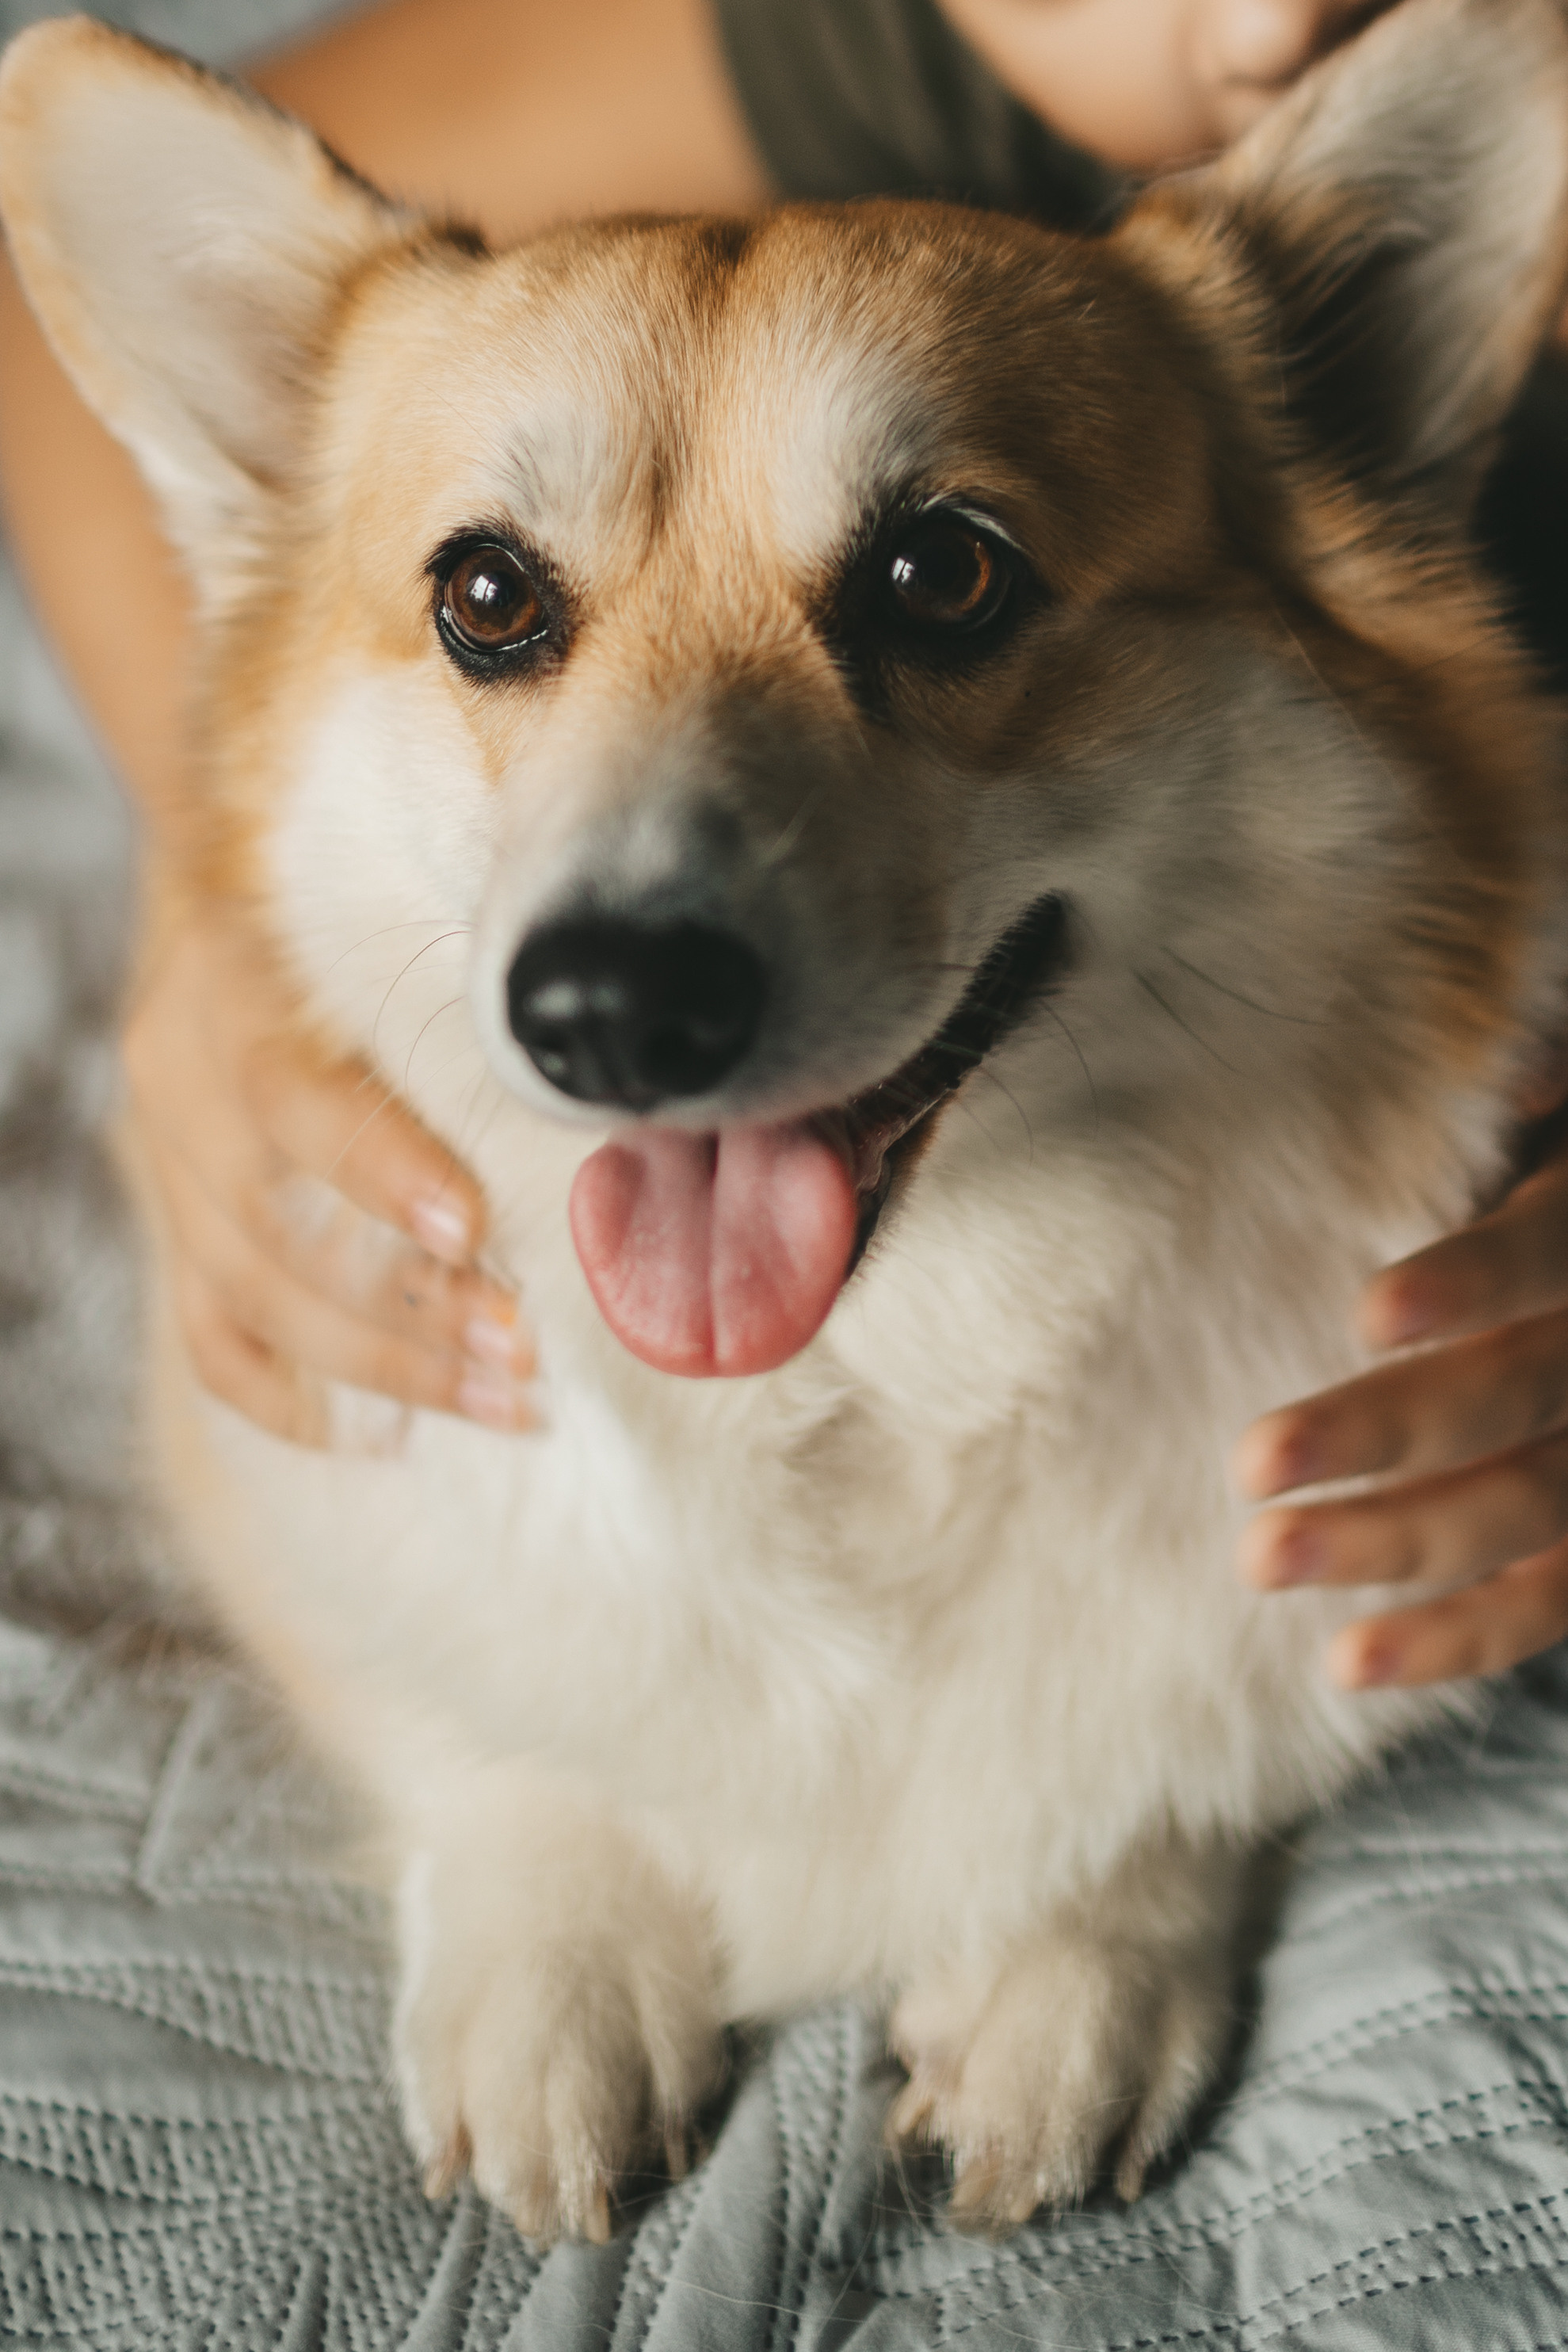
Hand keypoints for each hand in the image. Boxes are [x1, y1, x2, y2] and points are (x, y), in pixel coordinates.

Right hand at [125, 916, 534, 1445]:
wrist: (232, 890)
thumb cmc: (353, 900)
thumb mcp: (401, 904)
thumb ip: (483, 984)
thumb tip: (635, 1060)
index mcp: (230, 988)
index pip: (289, 1097)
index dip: (377, 1172)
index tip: (472, 1231)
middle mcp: (181, 1084)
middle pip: (271, 1228)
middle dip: (405, 1304)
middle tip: (522, 1350)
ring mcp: (167, 1166)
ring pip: (249, 1299)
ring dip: (383, 1365)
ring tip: (504, 1402)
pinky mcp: (176, 1229)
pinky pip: (214, 1340)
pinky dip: (295, 1400)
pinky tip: (388, 1435)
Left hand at [1233, 1132, 1567, 1687]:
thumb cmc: (1562, 1178)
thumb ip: (1532, 1086)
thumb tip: (1473, 1081)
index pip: (1551, 1256)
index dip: (1475, 1281)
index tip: (1372, 1312)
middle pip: (1520, 1397)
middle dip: (1388, 1435)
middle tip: (1253, 1463)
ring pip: (1528, 1510)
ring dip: (1396, 1547)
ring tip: (1264, 1561)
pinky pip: (1549, 1600)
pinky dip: (1459, 1638)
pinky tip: (1350, 1663)